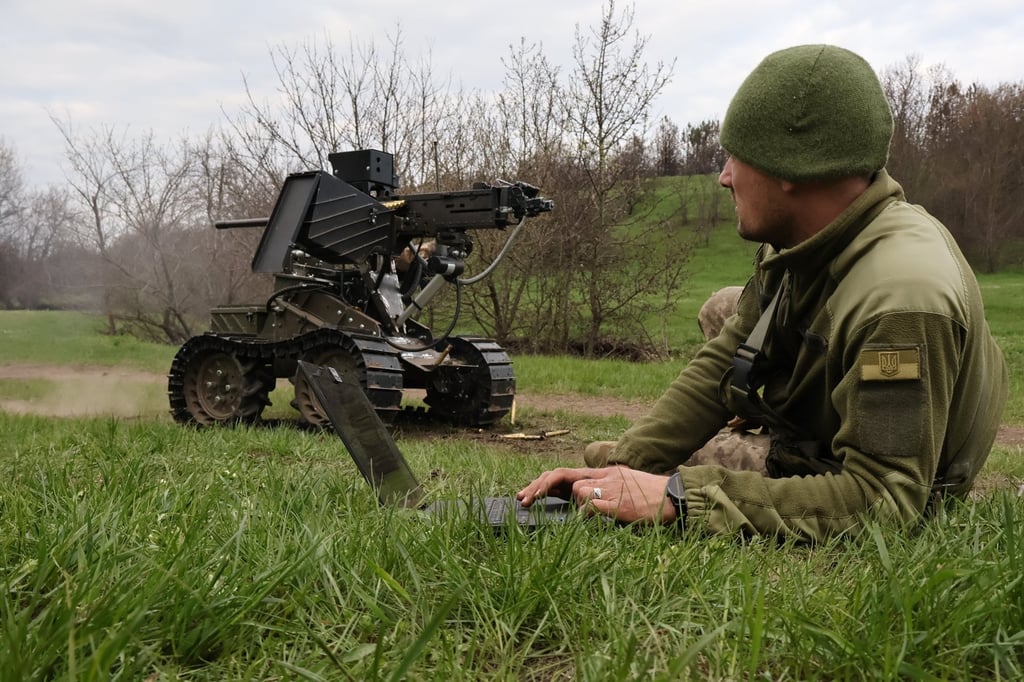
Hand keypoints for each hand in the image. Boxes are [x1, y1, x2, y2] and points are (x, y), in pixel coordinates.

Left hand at [517, 466, 677, 524]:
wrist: (674, 498)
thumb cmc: (649, 498)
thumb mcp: (621, 489)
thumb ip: (600, 494)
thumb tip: (578, 507)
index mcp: (602, 473)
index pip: (564, 473)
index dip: (542, 483)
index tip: (525, 495)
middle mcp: (603, 476)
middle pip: (561, 476)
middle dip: (538, 487)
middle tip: (523, 501)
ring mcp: (610, 488)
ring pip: (578, 492)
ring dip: (577, 506)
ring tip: (593, 512)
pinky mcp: (618, 503)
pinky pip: (593, 507)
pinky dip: (588, 513)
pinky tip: (593, 520)